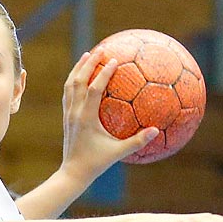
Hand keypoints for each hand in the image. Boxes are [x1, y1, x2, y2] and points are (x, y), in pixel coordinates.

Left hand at [60, 49, 159, 177]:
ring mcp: (68, 114)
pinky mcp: (66, 117)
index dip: (103, 73)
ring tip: (88, 54)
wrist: (72, 173)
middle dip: (88, 63)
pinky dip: (74, 80)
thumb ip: (137, 141)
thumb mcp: (118, 153)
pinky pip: (68, 93)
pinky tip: (81, 74)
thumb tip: (155, 130)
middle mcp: (75, 113)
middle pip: (78, 81)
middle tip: (100, 48)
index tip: (114, 59)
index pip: (94, 89)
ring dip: (78, 68)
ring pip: (70, 85)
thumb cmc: (96, 163)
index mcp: (86, 118)